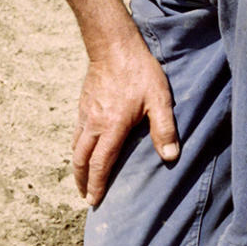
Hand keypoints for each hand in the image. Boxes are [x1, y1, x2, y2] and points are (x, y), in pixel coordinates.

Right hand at [73, 37, 176, 204]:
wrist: (114, 46)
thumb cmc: (140, 72)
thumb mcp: (160, 100)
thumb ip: (165, 129)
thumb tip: (170, 157)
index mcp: (111, 126)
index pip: (101, 163)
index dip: (97, 184)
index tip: (94, 200)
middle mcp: (93, 123)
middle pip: (81, 159)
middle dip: (82, 181)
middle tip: (85, 197)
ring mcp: (85, 114)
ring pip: (76, 147)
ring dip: (78, 167)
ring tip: (83, 180)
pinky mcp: (83, 105)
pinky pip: (77, 134)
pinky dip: (78, 150)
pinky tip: (85, 152)